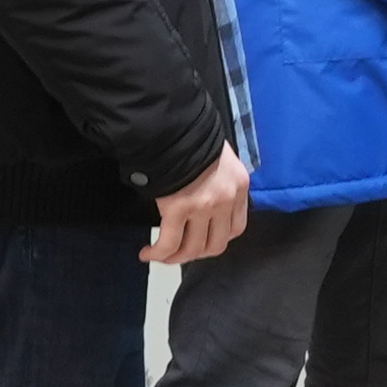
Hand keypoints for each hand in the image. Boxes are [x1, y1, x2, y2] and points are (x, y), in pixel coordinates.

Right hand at [143, 147, 253, 266]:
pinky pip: (169, 243)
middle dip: (196, 254)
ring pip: (192, 249)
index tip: (203, 241)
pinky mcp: (178, 209)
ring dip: (175, 258)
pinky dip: (158, 254)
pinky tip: (148, 253)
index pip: (237, 228)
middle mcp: (224, 200)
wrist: (173, 128)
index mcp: (238, 187)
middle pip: (216, 245)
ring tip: (161, 256)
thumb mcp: (220, 161)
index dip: (218, 240)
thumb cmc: (193, 140)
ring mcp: (203, 207)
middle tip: (180, 253)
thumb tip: (206, 203)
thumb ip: (220, 183)